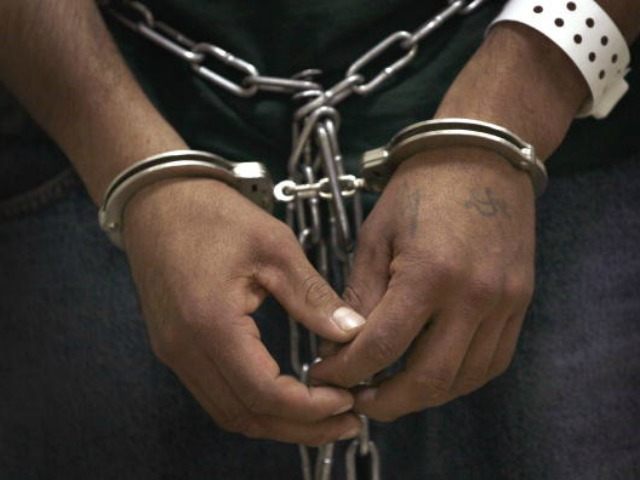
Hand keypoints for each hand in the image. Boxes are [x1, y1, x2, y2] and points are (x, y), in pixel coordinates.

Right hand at [122, 178, 366, 444]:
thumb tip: (354, 332)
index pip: (264, 393)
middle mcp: (185, 350)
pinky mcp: (174, 349)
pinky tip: (284, 397)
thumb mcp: (274, 247)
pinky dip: (254, 405)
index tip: (347, 400)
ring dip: (277, 422)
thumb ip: (313, 296)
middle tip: (345, 421)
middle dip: (301, 427)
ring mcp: (174, 353)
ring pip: (230, 412)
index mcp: (211, 324)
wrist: (157, 200)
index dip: (310, 407)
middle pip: (246, 415)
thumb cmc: (213, 214)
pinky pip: (216, 395)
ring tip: (323, 416)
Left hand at [312, 147, 535, 420]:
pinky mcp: (519, 304)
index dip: (346, 371)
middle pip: (427, 380)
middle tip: (356, 400)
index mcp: (429, 273)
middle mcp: (474, 297)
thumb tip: (341, 344)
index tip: (325, 374)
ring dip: (422, 396)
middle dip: (385, 401)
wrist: (482, 158)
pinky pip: (491, 362)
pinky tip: (431, 372)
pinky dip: (458, 379)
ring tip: (390, 390)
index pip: (382, 348)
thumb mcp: (375, 236)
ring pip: (463, 380)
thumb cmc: (421, 189)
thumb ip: (360, 296)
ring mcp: (504, 304)